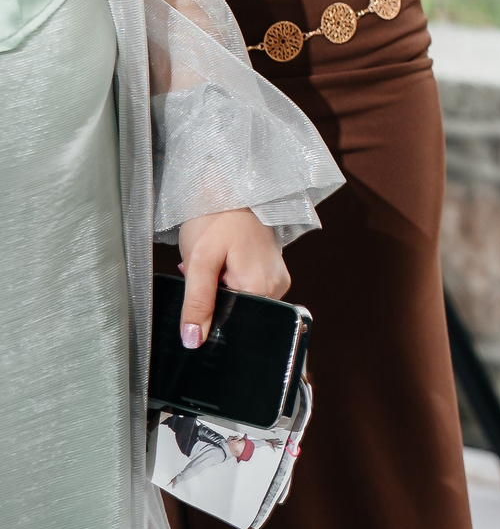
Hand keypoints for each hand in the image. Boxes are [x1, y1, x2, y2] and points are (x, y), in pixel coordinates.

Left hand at [173, 209, 290, 347]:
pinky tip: (223, 266)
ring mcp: (278, 279)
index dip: (212, 320)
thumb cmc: (217, 217)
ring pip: (242, 302)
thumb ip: (197, 302)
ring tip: (215, 268)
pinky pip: (249, 290)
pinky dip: (230, 284)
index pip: (235, 322)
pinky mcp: (273, 273)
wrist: (233, 188)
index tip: (196, 304)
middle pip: (240, 313)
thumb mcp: (199, 261)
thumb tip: (193, 340)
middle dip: (215, 303)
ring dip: (222, 293)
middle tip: (205, 276)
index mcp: (262, 287)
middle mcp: (278, 287)